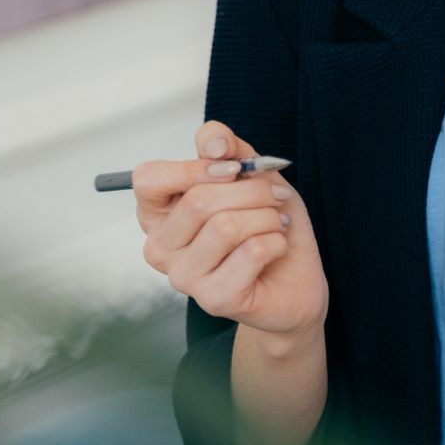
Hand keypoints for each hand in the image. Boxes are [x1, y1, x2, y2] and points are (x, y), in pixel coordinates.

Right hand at [135, 120, 327, 345]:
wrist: (295, 276)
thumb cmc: (265, 222)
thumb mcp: (248, 172)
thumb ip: (226, 147)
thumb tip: (215, 145)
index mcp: (158, 213)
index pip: (149, 179)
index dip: (195, 167)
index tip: (234, 167)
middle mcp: (160, 247)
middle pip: (198, 201)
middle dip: (251, 190)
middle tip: (276, 196)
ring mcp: (183, 277)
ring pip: (226, 226)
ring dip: (267, 217)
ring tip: (276, 224)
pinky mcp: (213, 299)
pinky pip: (251, 252)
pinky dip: (276, 241)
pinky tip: (276, 248)